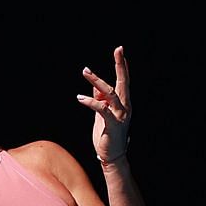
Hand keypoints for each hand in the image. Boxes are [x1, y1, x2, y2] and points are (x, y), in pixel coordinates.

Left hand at [77, 45, 130, 162]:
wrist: (112, 156)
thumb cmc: (107, 135)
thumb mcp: (103, 114)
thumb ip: (101, 99)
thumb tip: (95, 86)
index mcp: (123, 104)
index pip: (123, 81)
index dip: (122, 66)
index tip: (120, 52)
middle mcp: (125, 107)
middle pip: (123, 82)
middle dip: (120, 65)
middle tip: (119, 49)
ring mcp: (120, 115)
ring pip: (110, 93)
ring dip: (97, 81)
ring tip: (85, 71)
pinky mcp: (112, 124)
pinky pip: (101, 109)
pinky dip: (90, 102)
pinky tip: (80, 98)